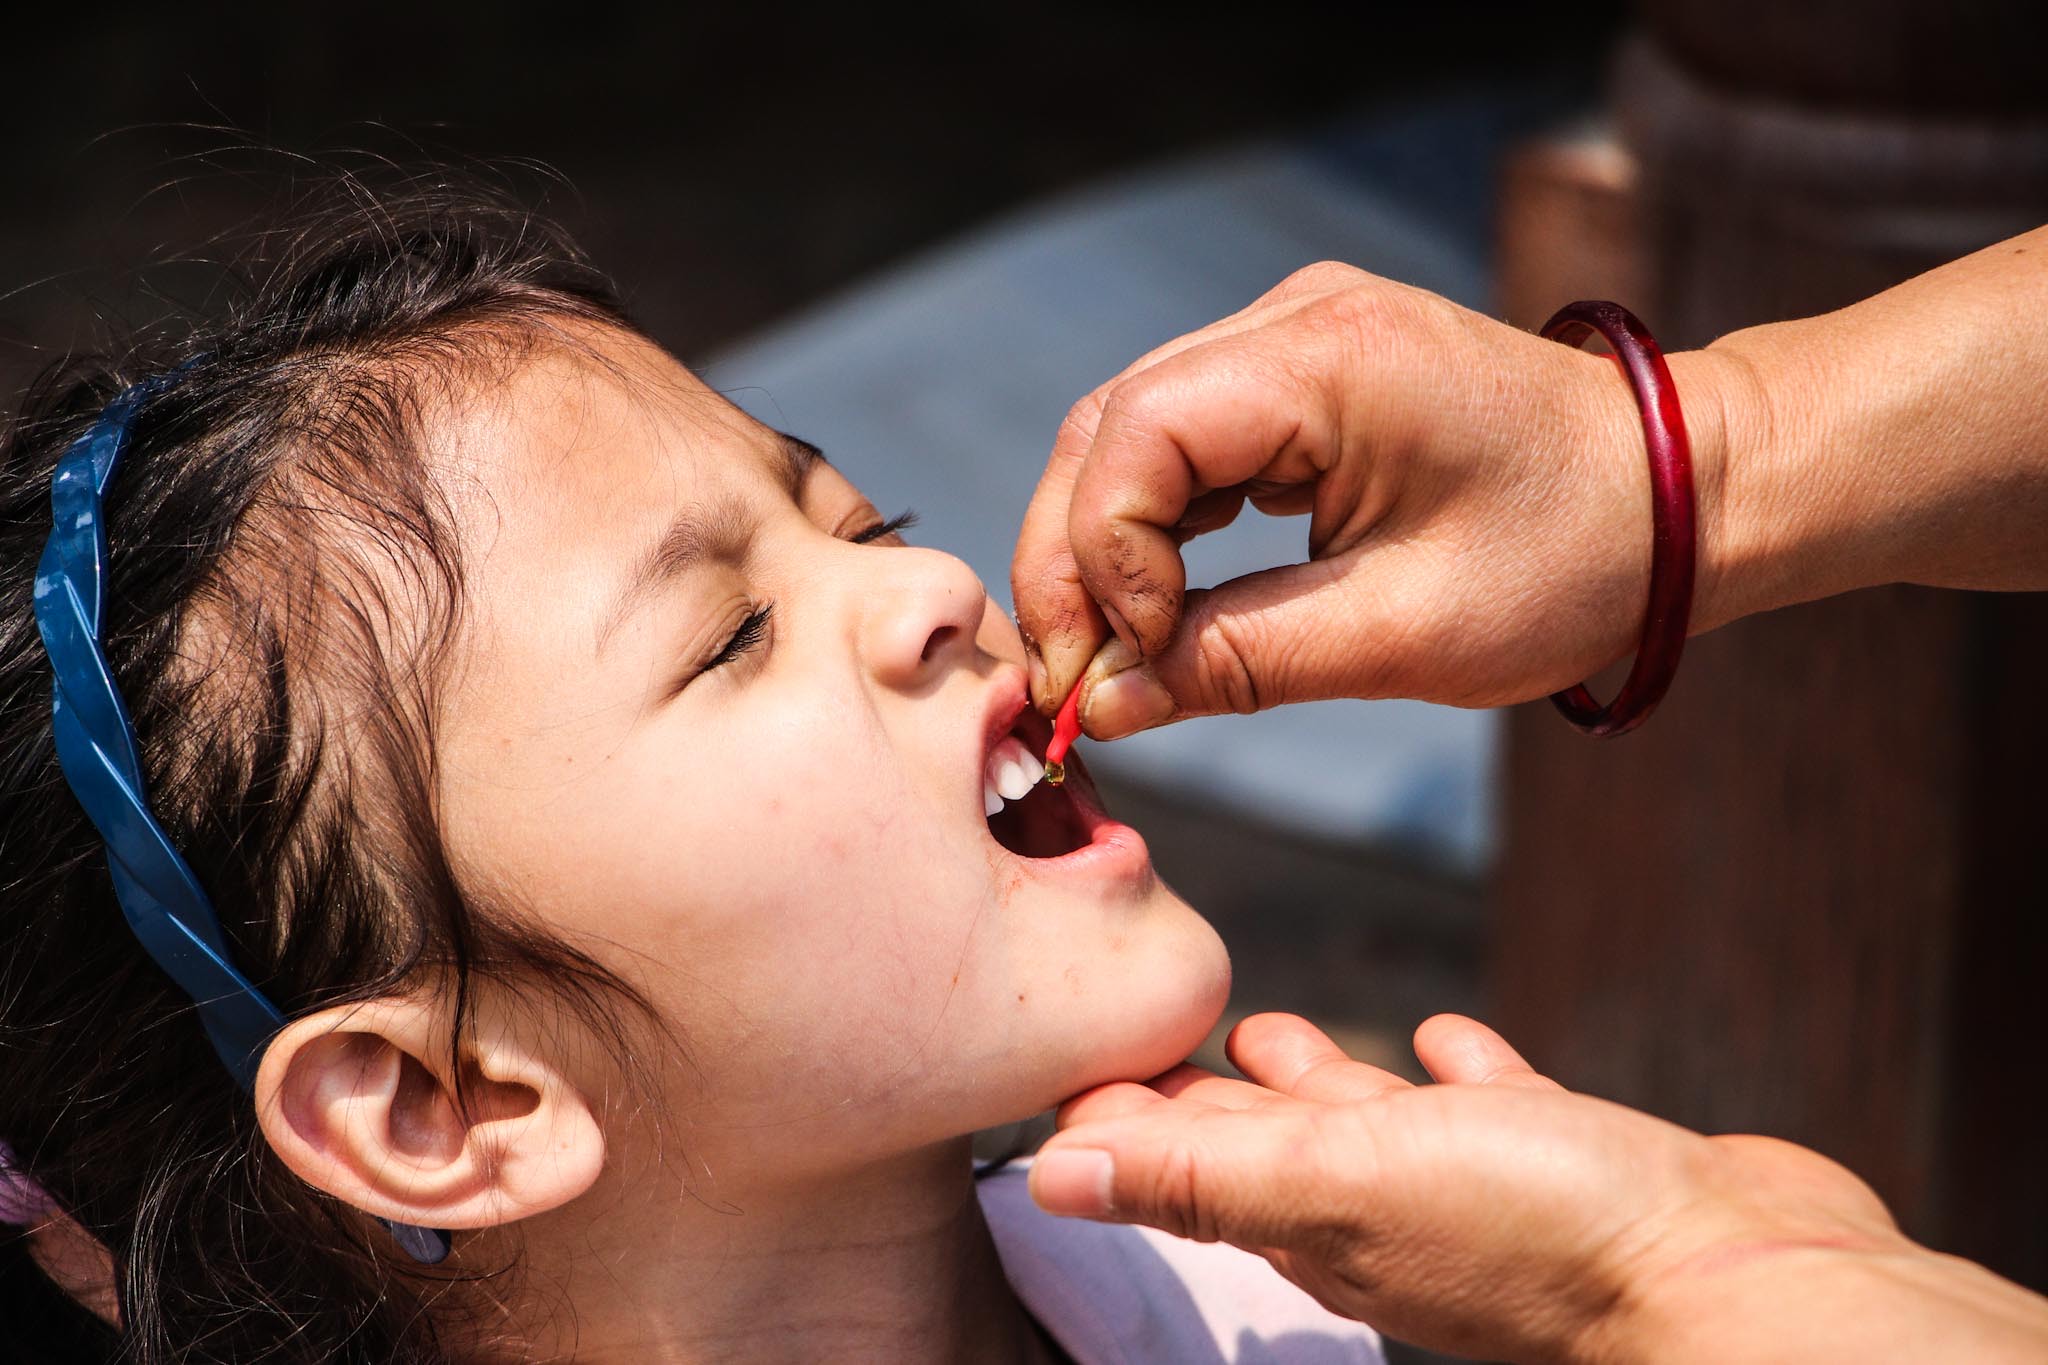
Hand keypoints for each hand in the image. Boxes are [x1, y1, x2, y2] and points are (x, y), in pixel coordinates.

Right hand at [1014, 230, 2047, 734]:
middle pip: (1106, 429)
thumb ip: (1238, 664)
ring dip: (1100, 549)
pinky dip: (1151, 530)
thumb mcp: (1406, 633)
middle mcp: (1292, 320)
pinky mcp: (1299, 379)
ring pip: (1127, 437)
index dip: (1103, 562)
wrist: (1685, 494)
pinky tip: (1159, 605)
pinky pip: (1182, 444)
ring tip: (1109, 657)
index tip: (1129, 669)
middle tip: (1074, 681)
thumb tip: (1104, 708)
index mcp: (1328, 358)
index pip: (1135, 440)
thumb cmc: (1578, 555)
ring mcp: (1292, 340)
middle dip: (1072, 561)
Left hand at [1030, 1014, 2047, 1362]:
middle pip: (1268, 1148)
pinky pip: (1489, 1110)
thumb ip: (1201, 1175)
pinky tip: (1450, 1041)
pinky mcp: (1568, 1161)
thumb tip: (1051, 1177)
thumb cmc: (1540, 1229)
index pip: (1189, 1169)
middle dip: (1208, 1103)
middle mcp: (1389, 1211)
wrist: (1740, 1274)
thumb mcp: (1342, 1181)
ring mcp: (1480, 1189)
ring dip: (1319, 1085)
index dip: (1128, 1128)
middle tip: (1160, 1046)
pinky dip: (1456, 1076)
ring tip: (1271, 1035)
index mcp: (1317, 1218)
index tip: (1076, 1078)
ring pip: (1372, 1128)